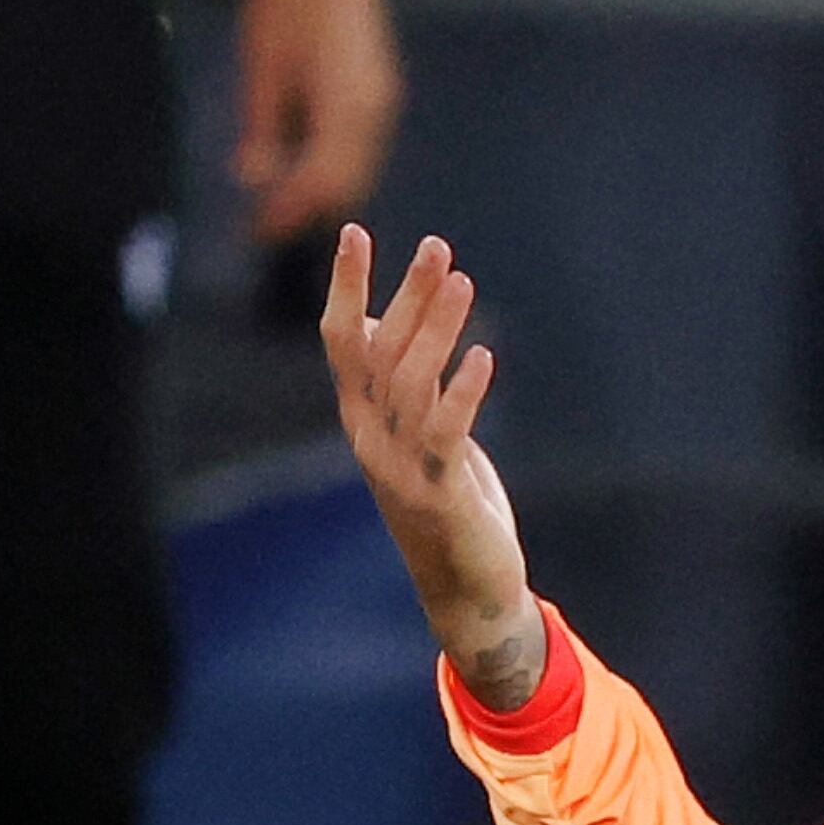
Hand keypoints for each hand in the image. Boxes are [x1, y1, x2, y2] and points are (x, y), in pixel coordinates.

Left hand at [237, 0, 405, 242]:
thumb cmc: (293, 0)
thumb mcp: (264, 62)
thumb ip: (263, 125)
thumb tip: (254, 178)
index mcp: (348, 111)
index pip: (322, 183)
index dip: (291, 212)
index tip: (261, 232)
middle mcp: (374, 118)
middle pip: (347, 186)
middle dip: (309, 211)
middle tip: (270, 227)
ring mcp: (381, 108)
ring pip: (358, 173)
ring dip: (323, 194)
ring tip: (285, 205)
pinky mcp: (378, 98)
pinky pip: (361, 153)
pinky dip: (334, 171)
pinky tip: (307, 171)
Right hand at [321, 226, 541, 707]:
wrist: (469, 591)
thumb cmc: (449, 504)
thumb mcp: (420, 437)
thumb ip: (401, 386)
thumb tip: (377, 323)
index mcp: (361, 419)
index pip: (340, 340)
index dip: (346, 287)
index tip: (355, 232)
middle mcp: (370, 438)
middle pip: (381, 351)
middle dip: (406, 295)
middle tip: (436, 246)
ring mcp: (400, 468)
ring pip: (411, 384)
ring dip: (436, 329)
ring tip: (461, 282)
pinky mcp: (440, 494)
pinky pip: (447, 433)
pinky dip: (463, 392)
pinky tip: (483, 356)